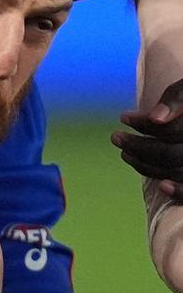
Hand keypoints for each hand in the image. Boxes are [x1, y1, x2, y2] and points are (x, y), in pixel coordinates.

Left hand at [112, 78, 182, 199]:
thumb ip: (176, 99)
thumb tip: (156, 118)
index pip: (171, 130)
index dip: (145, 124)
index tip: (123, 117)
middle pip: (171, 155)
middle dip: (138, 147)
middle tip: (115, 137)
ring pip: (177, 172)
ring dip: (147, 167)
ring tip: (124, 154)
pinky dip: (181, 192)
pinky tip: (162, 187)